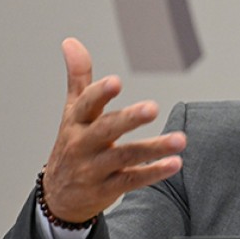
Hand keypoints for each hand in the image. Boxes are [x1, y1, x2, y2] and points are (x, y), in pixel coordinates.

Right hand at [41, 38, 185, 221]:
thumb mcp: (72, 112)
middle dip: (129, 119)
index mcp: (76, 122)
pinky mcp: (108, 188)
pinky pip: (132, 179)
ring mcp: (94, 168)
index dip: (99, 93)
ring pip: (124, 156)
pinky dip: (153, 172)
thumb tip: (71, 41)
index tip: (116, 81)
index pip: (85, 104)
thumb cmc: (72, 145)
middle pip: (106, 130)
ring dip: (153, 148)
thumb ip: (78, 77)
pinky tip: (175, 163)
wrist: (59, 197)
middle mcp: (83, 144)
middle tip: (153, 108)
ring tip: (180, 140)